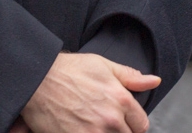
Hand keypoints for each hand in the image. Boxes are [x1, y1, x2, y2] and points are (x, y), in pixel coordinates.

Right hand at [21, 53, 157, 132]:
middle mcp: (111, 120)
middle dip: (119, 131)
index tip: (123, 121)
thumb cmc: (68, 71)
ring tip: (94, 125)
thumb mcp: (102, 65)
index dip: (132, 123)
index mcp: (120, 99)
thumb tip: (154, 81)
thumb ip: (130, 76)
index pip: (141, 124)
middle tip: (103, 122)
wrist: (37, 81)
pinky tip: (84, 130)